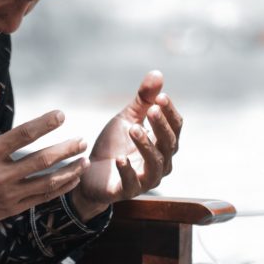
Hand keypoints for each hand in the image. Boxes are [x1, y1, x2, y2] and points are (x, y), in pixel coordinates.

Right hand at [0, 80, 88, 233]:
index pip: (23, 135)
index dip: (44, 124)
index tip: (61, 115)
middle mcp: (0, 175)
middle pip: (41, 160)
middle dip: (66, 149)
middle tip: (82, 141)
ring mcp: (8, 194)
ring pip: (47, 182)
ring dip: (69, 171)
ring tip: (85, 160)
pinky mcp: (12, 208)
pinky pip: (42, 198)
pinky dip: (60, 188)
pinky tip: (73, 178)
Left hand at [71, 70, 182, 220]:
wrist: (88, 172)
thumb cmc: (114, 145)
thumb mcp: (127, 118)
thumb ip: (143, 100)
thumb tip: (157, 73)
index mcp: (162, 144)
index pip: (175, 127)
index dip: (170, 112)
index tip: (161, 97)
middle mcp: (160, 163)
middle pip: (169, 144)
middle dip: (161, 126)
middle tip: (152, 109)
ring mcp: (145, 179)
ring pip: (154, 163)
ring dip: (146, 145)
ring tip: (133, 129)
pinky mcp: (127, 191)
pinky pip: (132, 182)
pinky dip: (127, 170)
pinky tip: (120, 158)